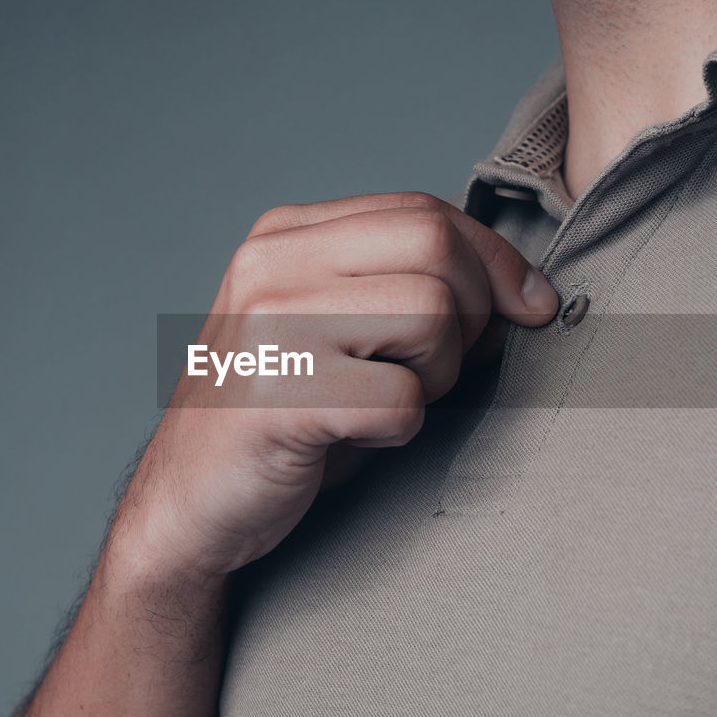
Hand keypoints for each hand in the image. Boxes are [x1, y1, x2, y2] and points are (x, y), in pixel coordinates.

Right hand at [118, 192, 557, 578]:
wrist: (187, 505)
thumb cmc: (281, 419)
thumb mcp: (337, 332)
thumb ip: (408, 291)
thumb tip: (522, 296)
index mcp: (284, 237)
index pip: (422, 211)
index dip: (494, 259)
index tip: (528, 306)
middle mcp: (271, 265)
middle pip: (435, 247)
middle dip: (471, 315)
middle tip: (437, 369)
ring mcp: (269, 325)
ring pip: (430, 314)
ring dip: (435, 374)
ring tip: (384, 403)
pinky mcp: (278, 394)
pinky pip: (401, 400)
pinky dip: (399, 430)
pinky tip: (354, 437)